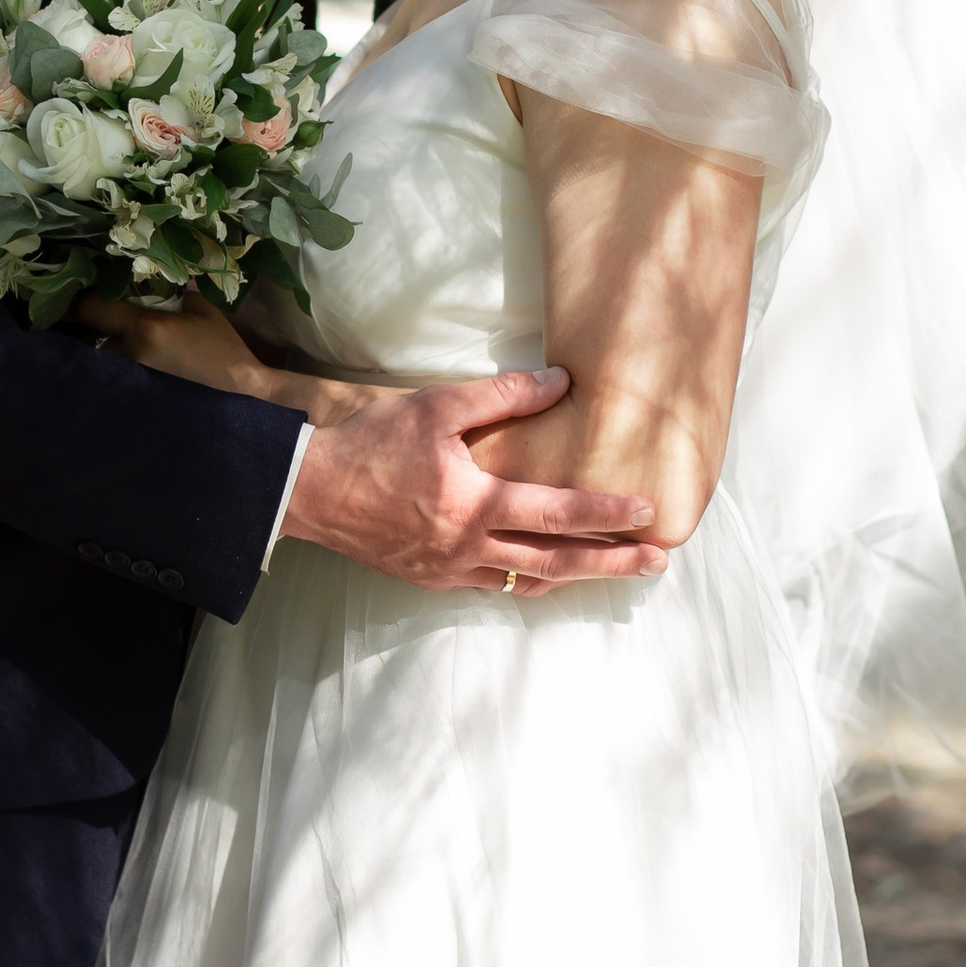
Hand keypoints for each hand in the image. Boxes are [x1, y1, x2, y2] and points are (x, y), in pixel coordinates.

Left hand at [81, 290, 337, 414]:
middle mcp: (129, 353)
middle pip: (88, 331)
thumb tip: (151, 272)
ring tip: (89, 326)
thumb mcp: (202, 310)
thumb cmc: (222, 349)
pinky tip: (111, 349)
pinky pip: (110, 368)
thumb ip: (173, 290)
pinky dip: (107, 357)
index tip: (69, 286)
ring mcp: (129, 376)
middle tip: (73, 304)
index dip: (76, 298)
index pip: (92, 308)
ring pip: (97, 351)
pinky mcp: (134, 390)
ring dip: (94, 340)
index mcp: (144, 328)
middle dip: (80, 320)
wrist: (239, 393)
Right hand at [281, 365, 663, 590]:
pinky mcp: (430, 579)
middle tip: (656, 562)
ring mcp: (449, 570)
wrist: (309, 492)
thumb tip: (560, 381)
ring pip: (525, 583)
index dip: (608, 515)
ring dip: (573, 578)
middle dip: (611, 564)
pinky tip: (542, 571)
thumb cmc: (371, 446)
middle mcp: (469, 547)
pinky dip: (526, 580)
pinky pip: (490, 585)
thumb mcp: (436, 407)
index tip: (649, 514)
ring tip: (610, 570)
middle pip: (556, 564)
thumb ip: (502, 396)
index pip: (559, 513)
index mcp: (475, 505)